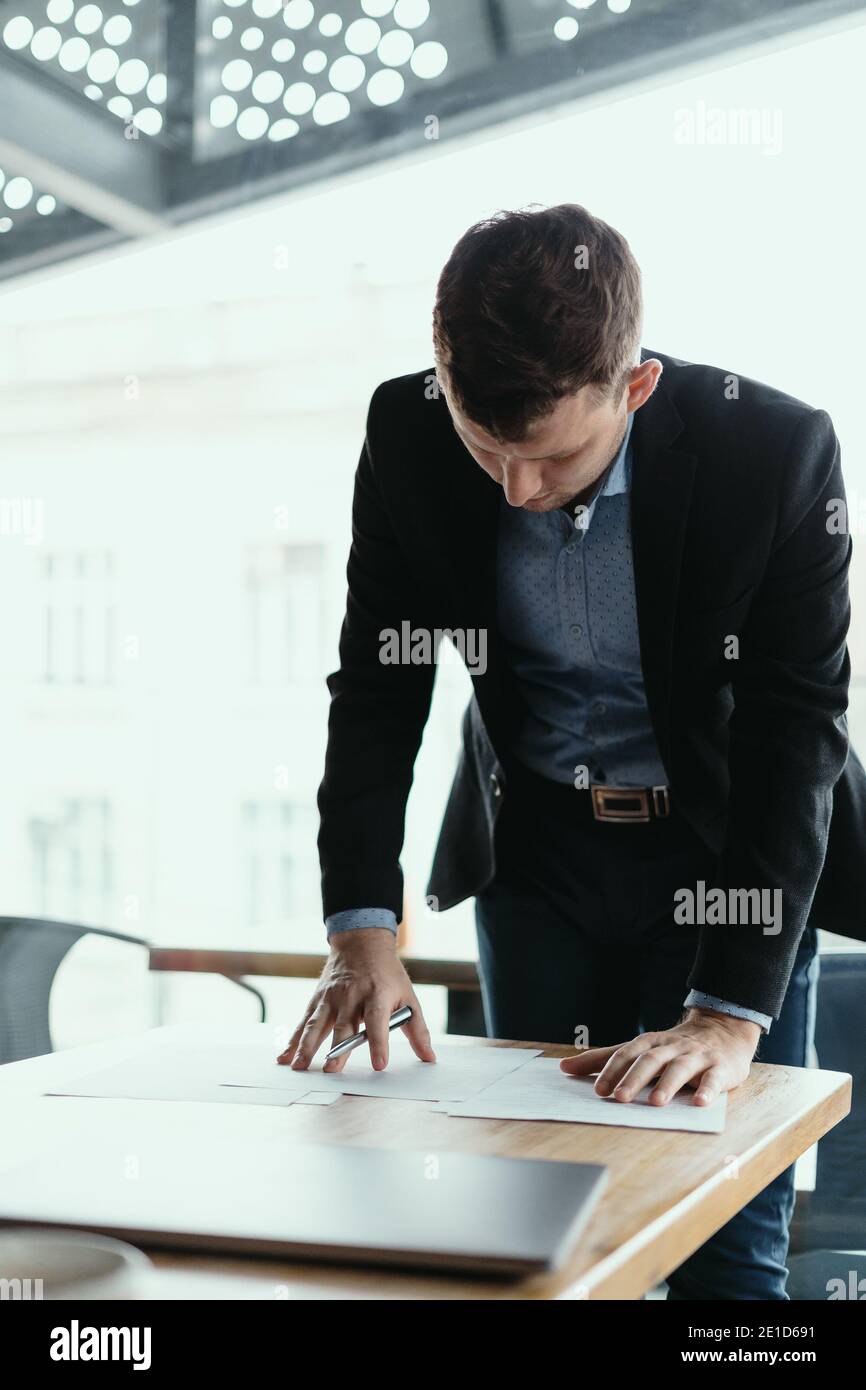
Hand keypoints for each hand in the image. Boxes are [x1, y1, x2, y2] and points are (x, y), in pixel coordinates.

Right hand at [278, 928, 435, 1073]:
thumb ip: (417, 1029)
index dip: (380, 1042)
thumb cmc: (387, 975)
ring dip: (307, 1046)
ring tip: (299, 1067)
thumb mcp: (408, 996)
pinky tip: (284, 1057)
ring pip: (317, 1024)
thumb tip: (429, 1058)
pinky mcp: (318, 999)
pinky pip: (304, 1021)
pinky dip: (292, 1040)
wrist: (361, 942)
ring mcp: (331, 997)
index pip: (378, 1021)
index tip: (380, 1064)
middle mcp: (352, 996)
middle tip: (332, 1071)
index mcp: (377, 994)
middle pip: (344, 1025)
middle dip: (338, 1049)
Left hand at [559, 1008, 760, 1106]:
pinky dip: (708, 1090)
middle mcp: (670, 1047)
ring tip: (655, 1102)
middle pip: (649, 1061)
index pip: (626, 1055)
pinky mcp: (720, 1068)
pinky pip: (713, 1079)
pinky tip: (701, 1102)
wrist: (723, 1030)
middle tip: (619, 1098)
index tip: (598, 1091)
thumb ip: (604, 1058)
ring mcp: (696, 1056)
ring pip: (679, 1068)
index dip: (611, 1071)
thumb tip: (564, 1067)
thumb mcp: (639, 1048)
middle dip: (633, 1079)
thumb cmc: (674, 1046)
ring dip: (667, 1084)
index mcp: (649, 1043)